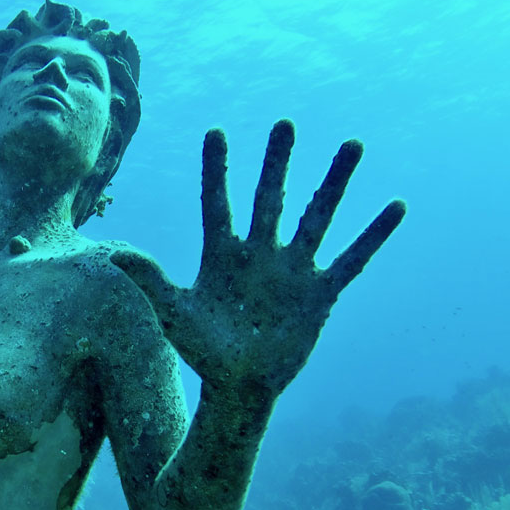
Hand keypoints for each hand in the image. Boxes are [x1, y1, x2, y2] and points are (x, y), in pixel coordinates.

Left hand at [112, 119, 404, 394]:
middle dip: (277, 162)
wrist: (240, 386)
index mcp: (222, 254)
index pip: (217, 202)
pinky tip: (395, 205)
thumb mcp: (174, 313)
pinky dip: (373, 234)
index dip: (216, 169)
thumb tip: (114, 252)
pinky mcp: (319, 292)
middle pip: (271, 197)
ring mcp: (292, 269)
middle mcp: (259, 253)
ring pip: (317, 216)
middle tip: (285, 123)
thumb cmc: (203, 350)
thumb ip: (150, 280)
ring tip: (352, 144)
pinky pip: (352, 258)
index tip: (215, 131)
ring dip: (334, 182)